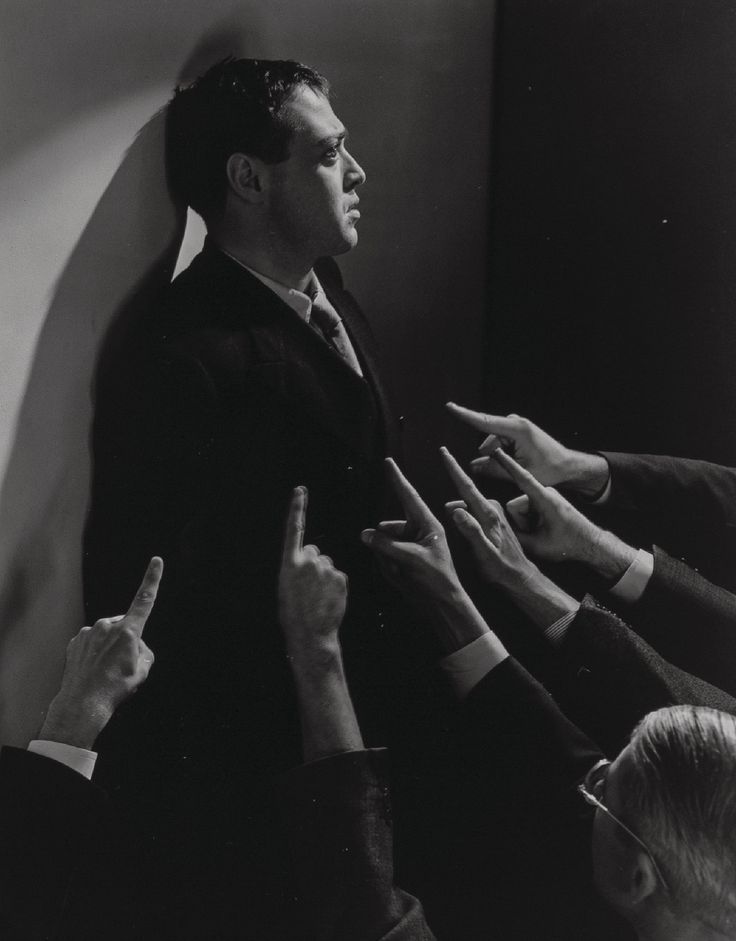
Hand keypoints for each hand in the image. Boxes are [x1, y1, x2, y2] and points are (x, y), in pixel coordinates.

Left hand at [39, 557, 160, 749]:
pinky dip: (95, 652)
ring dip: (110, 647)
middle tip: (122, 665)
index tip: (156, 560)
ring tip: (106, 671)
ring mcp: (89, 632)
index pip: (144, 600)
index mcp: (128, 631)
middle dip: (128, 640)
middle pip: (126, 627)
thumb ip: (144, 651)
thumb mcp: (143, 671)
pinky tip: (94, 669)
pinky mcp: (77, 640)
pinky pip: (93, 642)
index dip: (152, 579)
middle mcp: (107, 626)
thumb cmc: (116, 688)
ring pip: (108, 635)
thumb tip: (135, 645)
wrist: (83, 704)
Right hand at [278, 486, 347, 663]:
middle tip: (309, 587)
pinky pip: (338, 575)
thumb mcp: (285, 586)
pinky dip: (335, 585)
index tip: (300, 491)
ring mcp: (326, 568)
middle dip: (314, 564)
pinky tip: (328, 599)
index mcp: (289, 563)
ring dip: (325, 576)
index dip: (297, 509)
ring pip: (328, 565)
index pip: (294, 529)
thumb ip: (295, 568)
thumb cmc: (294, 613)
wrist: (310, 633)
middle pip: (315, 551)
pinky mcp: (341, 576)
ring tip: (318, 596)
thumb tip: (305, 560)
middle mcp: (308, 561)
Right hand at [362, 458, 489, 652]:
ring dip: (387, 558)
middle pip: (390, 527)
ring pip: (385, 543)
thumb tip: (365, 533)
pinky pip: (385, 555)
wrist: (444, 604)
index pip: (409, 496)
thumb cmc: (437, 579)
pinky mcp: (406, 558)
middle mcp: (420, 531)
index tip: (388, 461)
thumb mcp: (411, 560)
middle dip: (388, 545)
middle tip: (397, 562)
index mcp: (428, 525)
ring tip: (402, 573)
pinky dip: (387, 565)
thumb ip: (386, 545)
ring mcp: (412, 545)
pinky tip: (399, 576)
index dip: (397, 479)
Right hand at [439, 446, 538, 591]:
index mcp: (489, 514)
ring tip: (446, 504)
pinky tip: (459, 515)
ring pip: (470, 502)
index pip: (467, 487)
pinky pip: (476, 509)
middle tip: (442, 456)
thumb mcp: (484, 554)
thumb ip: (471, 531)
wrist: (521, 577)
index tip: (444, 452)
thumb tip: (455, 510)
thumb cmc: (503, 569)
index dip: (454, 468)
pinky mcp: (496, 519)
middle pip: (467, 491)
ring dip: (458, 501)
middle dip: (453, 476)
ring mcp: (496, 514)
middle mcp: (493, 509)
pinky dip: (465, 510)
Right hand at [445, 402, 608, 496]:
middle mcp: (515, 422)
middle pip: (489, 442)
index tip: (449, 406)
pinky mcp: (514, 430)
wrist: (567, 465)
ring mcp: (514, 425)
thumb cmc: (549, 469)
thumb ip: (495, 469)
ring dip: (500, 458)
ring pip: (492, 445)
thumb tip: (473, 465)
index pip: (485, 421)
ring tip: (522, 465)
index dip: (465, 415)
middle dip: (494, 458)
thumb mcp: (520, 473)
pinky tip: (517, 461)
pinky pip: (498, 445)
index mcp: (518, 429)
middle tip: (516, 468)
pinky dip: (503, 455)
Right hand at [493, 450, 634, 580]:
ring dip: (527, 523)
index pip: (521, 478)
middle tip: (538, 535)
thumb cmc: (569, 544)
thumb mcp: (538, 546)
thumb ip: (514, 537)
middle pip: (515, 505)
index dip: (507, 465)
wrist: (591, 544)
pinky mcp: (545, 500)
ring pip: (521, 509)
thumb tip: (496, 530)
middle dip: (521, 522)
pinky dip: (531, 521)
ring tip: (543, 533)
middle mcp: (544, 492)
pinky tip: (543, 530)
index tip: (496, 450)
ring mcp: (545, 495)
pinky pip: (528, 509)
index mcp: (545, 498)